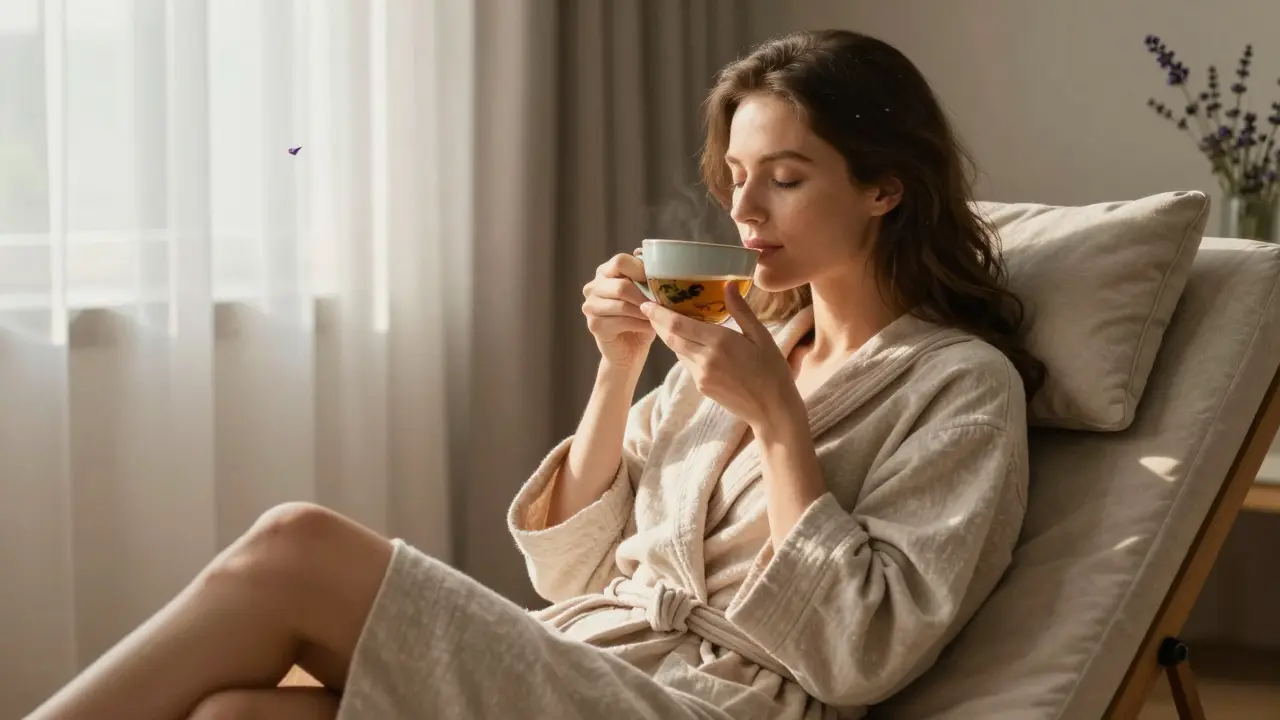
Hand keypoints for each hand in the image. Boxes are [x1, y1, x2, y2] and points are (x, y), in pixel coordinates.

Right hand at [582, 251, 655, 370]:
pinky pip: (621, 321)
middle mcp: (593, 286)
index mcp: (605, 272)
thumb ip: (646, 276)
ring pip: (622, 305)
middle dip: (645, 296)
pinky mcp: (594, 325)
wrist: (630, 350)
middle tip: (662, 304)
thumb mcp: (646, 293)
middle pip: (621, 285)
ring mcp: (590, 306)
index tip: (658, 282)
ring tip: (658, 316)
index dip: (641, 270)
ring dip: (644, 312)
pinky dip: (639, 324)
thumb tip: (654, 258)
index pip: (620, 261)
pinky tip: (650, 327)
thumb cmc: (640, 317)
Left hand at [641, 284, 803, 431]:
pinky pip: (686, 363)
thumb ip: (741, 311)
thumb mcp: (762, 336)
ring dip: (669, 336)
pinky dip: (683, 350)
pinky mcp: (701, 387)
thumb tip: (727, 285)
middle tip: (649, 308)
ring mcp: (701, 376)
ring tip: (665, 321)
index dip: (659, 314)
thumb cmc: (773, 370)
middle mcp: (705, 359)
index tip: (645, 303)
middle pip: (670, 338)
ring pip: (677, 350)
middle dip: (657, 323)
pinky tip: (688, 342)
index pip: (678, 325)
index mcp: (720, 342)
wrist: (772, 410)